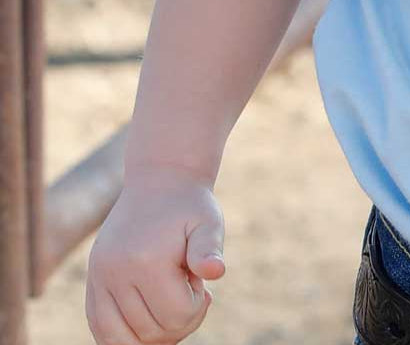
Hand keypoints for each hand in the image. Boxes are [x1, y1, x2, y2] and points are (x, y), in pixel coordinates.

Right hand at [85, 167, 225, 343]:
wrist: (159, 182)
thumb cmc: (189, 206)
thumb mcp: (208, 221)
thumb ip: (210, 248)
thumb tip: (216, 271)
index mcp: (147, 259)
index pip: (176, 316)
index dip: (198, 306)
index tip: (200, 280)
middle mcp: (115, 272)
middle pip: (151, 333)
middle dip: (178, 319)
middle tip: (188, 286)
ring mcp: (98, 279)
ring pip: (122, 340)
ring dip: (152, 333)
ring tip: (171, 304)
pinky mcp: (92, 283)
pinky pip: (101, 331)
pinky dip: (124, 337)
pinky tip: (149, 317)